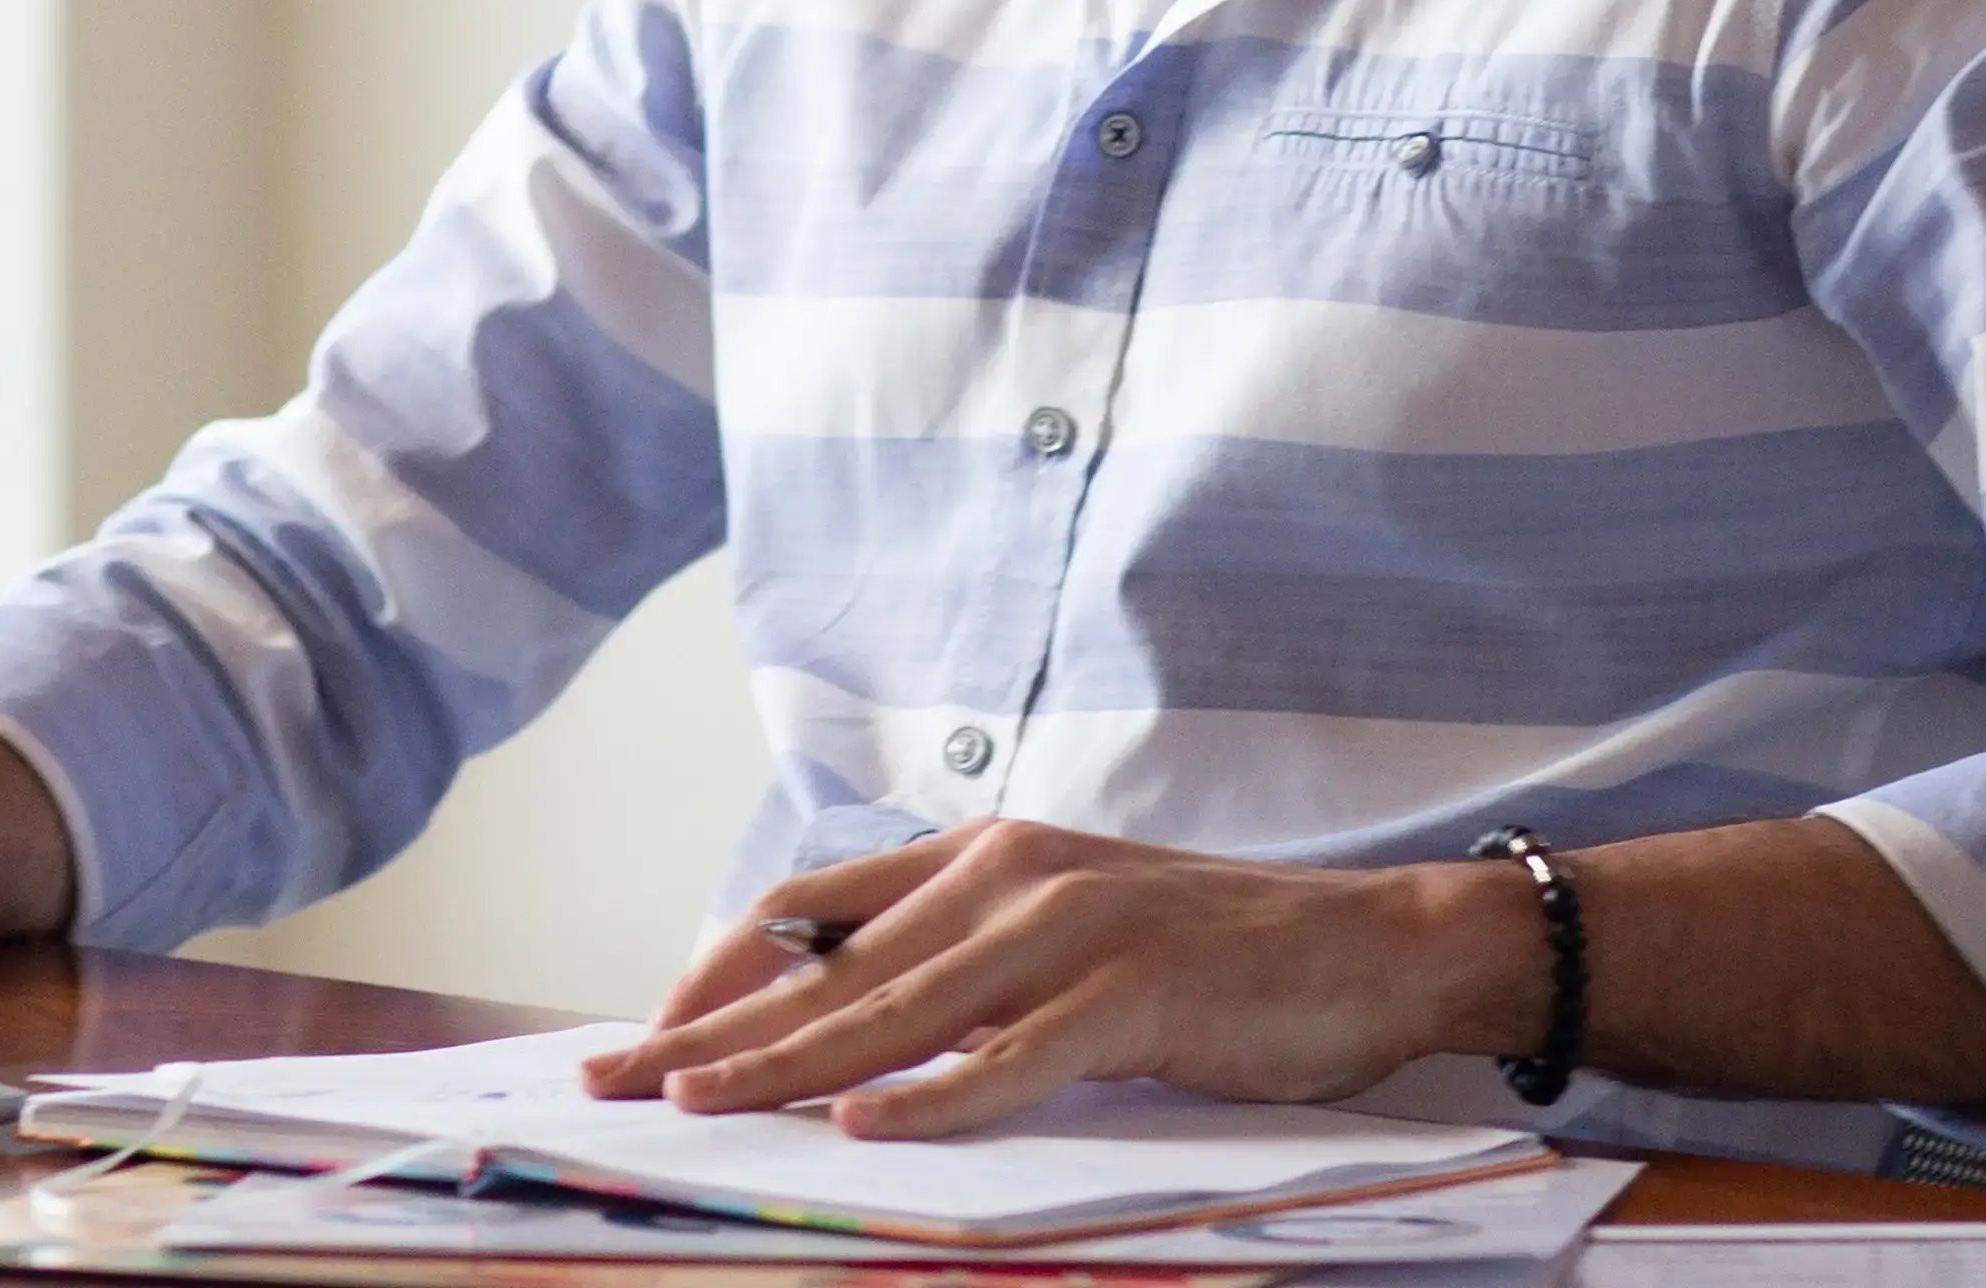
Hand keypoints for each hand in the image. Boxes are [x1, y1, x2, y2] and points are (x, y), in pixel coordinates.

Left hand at [574, 820, 1534, 1139]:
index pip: (806, 913)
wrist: (1367, 945)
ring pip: (896, 1010)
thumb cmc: (1206, 954)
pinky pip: (1013, 1055)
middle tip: (618, 1083)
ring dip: (789, 1065)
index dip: (716, 975)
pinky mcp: (1132, 992)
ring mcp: (1067, 930)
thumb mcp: (1056, 932)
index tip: (645, 1038)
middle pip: (826, 967)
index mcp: (976, 856)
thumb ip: (954, 961)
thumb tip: (834, 1029)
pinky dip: (938, 1097)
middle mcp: (1004, 876)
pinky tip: (870, 1127)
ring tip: (701, 1105)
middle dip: (712, 1031)